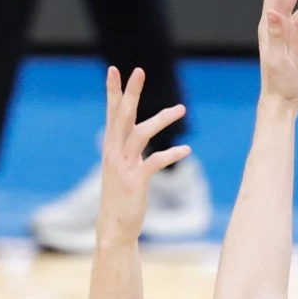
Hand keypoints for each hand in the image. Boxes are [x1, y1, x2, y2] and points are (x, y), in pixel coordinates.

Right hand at [97, 66, 189, 239]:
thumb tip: (137, 137)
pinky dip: (171, 155)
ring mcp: (123, 167)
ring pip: (140, 134)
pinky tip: (186, 150)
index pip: (112, 113)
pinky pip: (154, 162)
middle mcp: (114, 153)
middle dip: (131, 92)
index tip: (115, 70)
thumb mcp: (122, 169)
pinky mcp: (135, 182)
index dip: (114, 92)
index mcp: (111, 147)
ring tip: (182, 109)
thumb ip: (128, 151)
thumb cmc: (121, 198)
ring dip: (161, 120)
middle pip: (122, 116)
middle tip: (139, 70)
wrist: (115, 228)